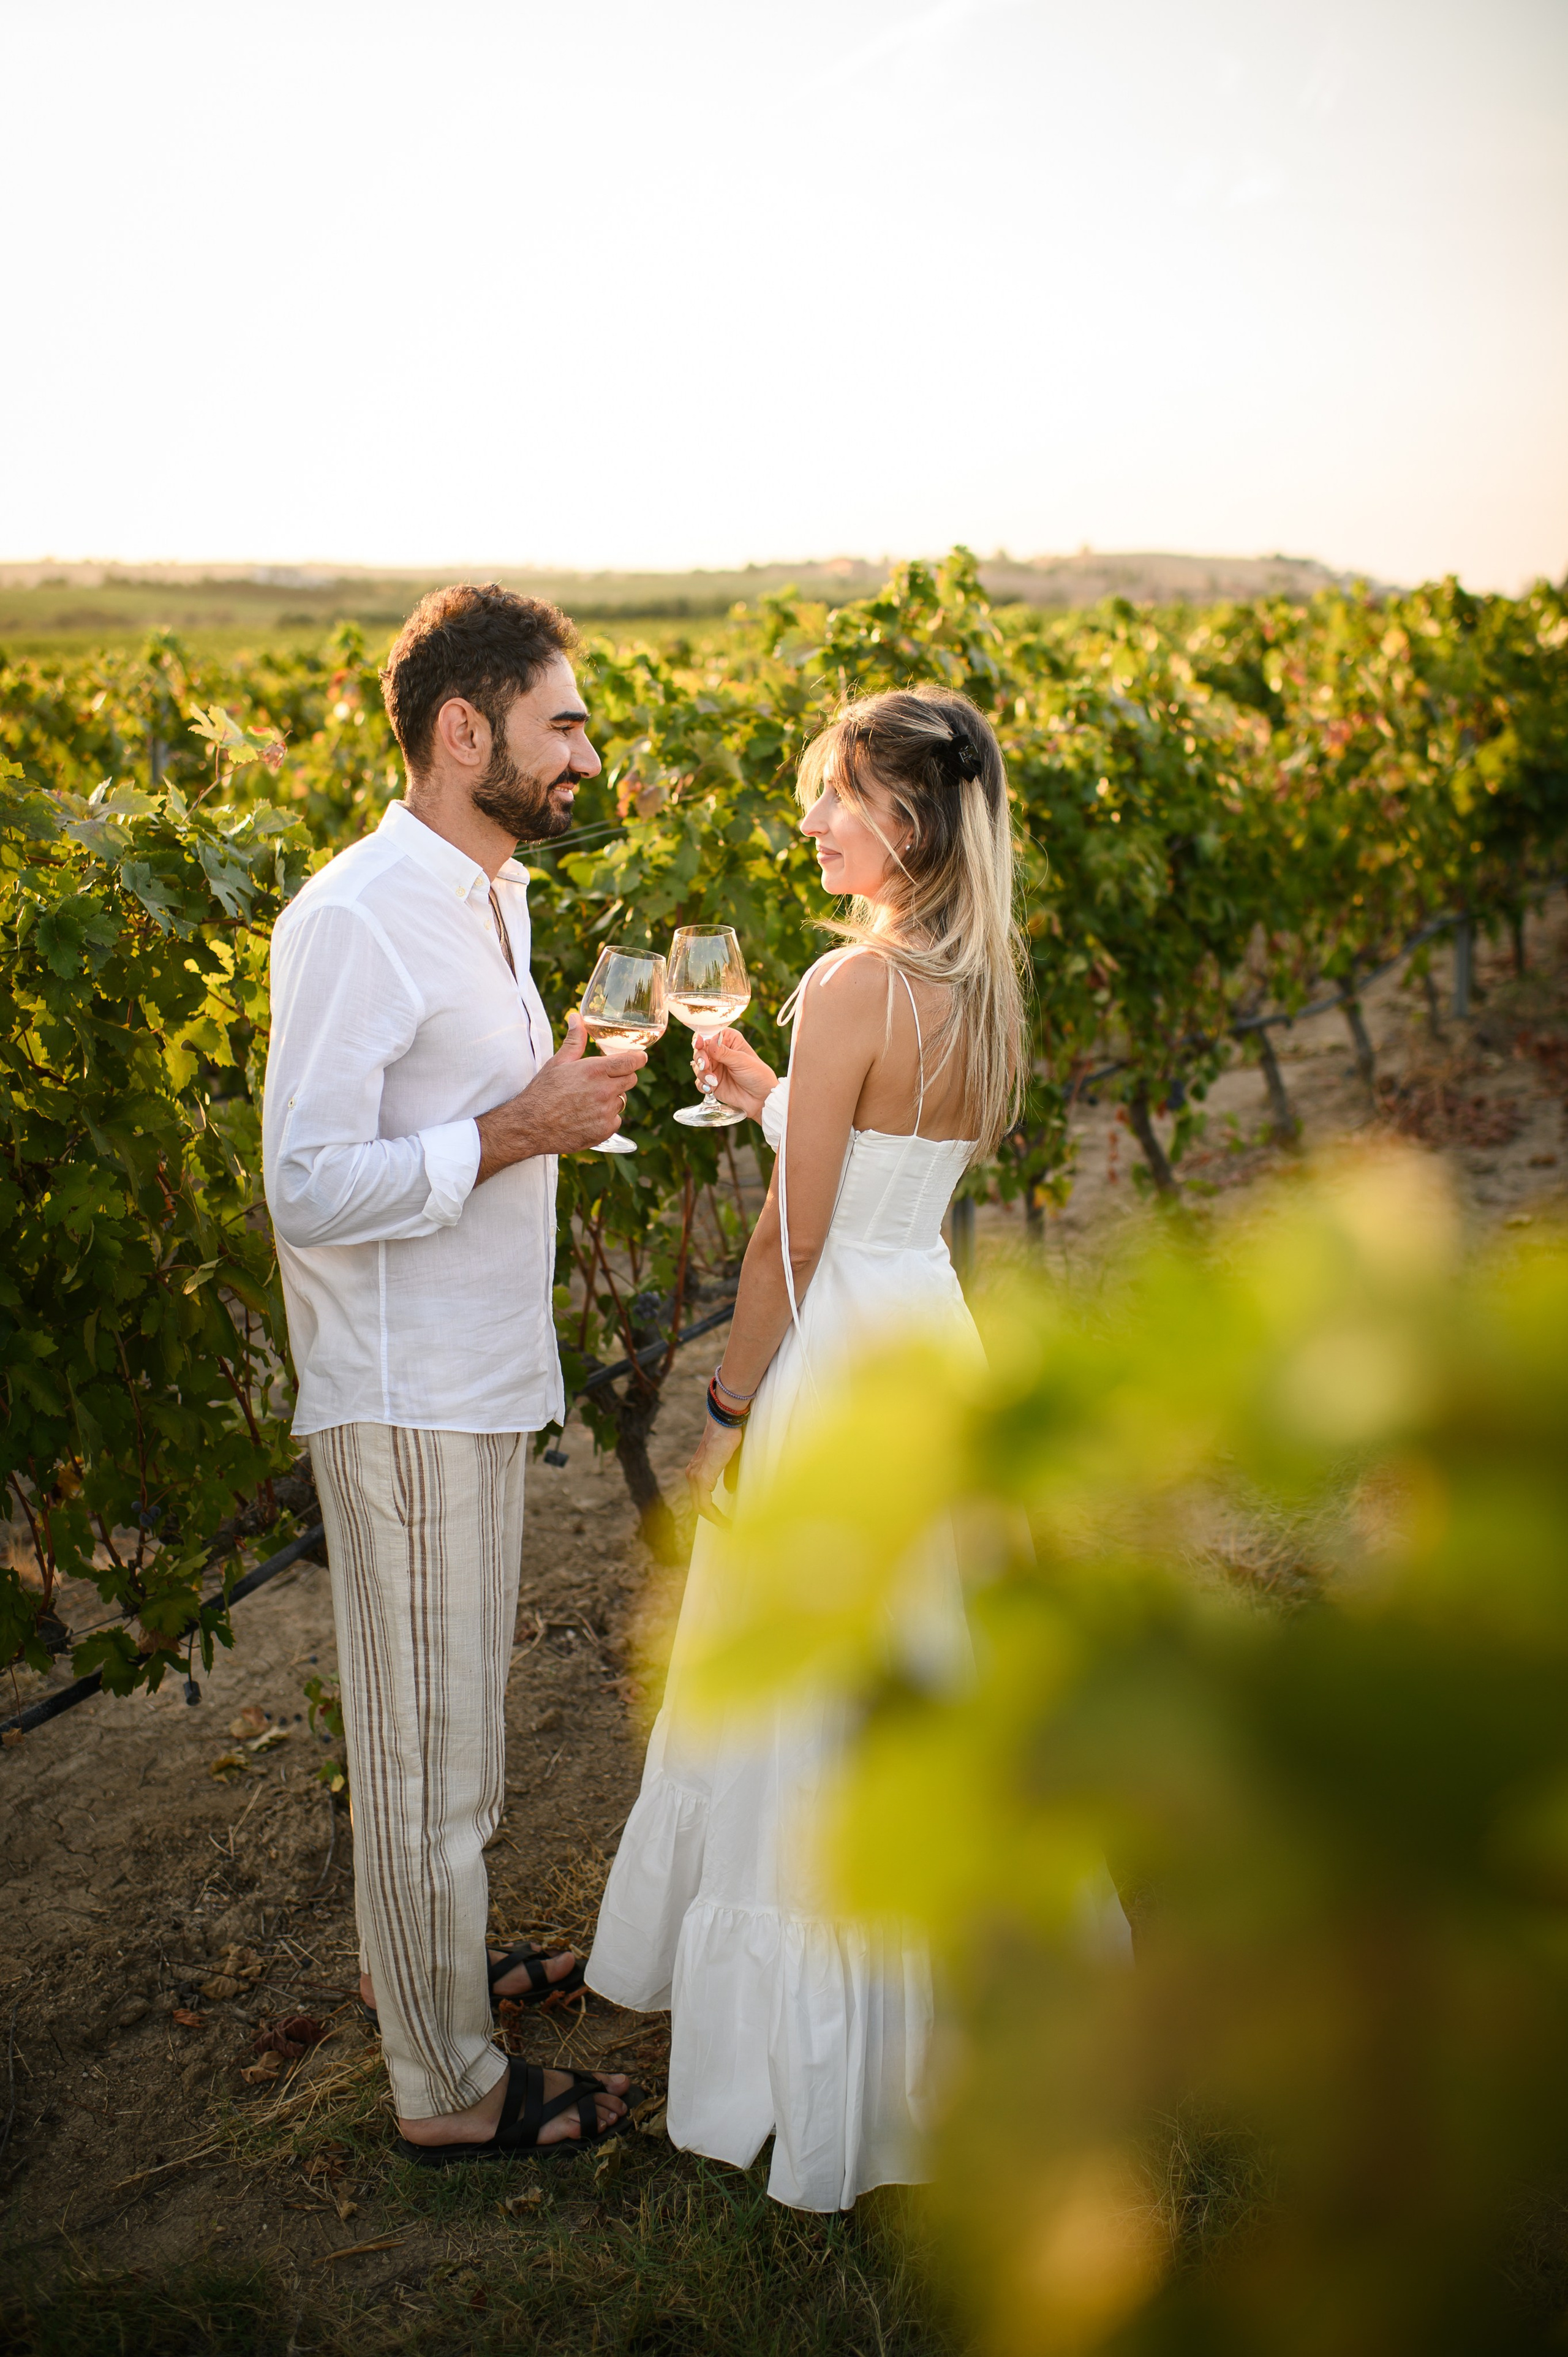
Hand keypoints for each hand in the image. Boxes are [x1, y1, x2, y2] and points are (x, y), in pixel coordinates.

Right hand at [474, 1011, 644, 1180]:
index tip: (639, 1058)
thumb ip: (574, 1040)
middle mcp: (604, 1090)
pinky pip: (615, 1120)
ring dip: (611, 1099)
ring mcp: (606, 1112)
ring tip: (588, 1101)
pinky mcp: (605, 1130)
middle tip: (603, 1081)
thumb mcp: (558, 1062)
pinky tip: (587, 1118)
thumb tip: (576, 1017)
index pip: (632, 1061)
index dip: (638, 1059)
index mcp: (595, 1070)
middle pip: (630, 1080)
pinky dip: (606, 1119)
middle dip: (621, 1078)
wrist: (530, 1126)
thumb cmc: (543, 1092)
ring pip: (622, 1101)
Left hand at [686, 1414, 743, 1524]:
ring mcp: (695, 1477)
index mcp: (697, 1470)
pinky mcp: (702, 1477)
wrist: (724, 1422)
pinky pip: (705, 1503)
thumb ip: (728, 1476)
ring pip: (700, 1507)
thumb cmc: (729, 1436)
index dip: (711, 1511)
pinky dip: (714, 1514)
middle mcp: (692, 1475)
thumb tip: (730, 1490)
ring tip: (727, 1525)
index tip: (725, 1519)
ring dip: (714, 1519)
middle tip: (727, 1526)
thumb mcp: (729, 1460)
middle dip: (713, 1518)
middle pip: (698, 1506)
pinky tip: (725, 1519)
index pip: (700, 1497)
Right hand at [693, 1028, 776, 1121]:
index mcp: (729, 1041)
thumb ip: (724, 1052)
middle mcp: (719, 1052)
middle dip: (700, 1057)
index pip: (710, 1034)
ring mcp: (714, 1068)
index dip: (701, 1038)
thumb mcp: (741, 1061)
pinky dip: (702, 1084)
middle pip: (699, 1050)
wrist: (761, 1098)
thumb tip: (710, 1041)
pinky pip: (699, 1081)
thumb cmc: (757, 1074)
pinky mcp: (711, 1082)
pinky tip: (710, 1088)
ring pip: (697, 1066)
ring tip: (713, 1080)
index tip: (699, 1043)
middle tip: (706, 1065)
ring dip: (702, 1072)